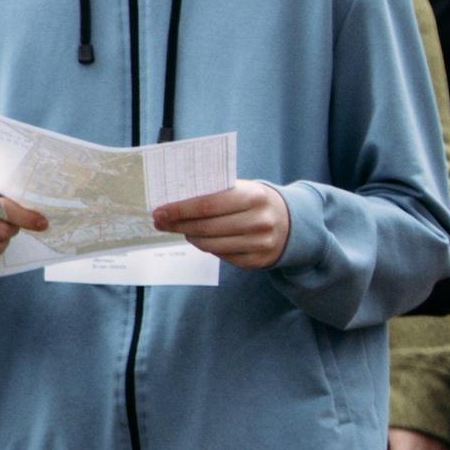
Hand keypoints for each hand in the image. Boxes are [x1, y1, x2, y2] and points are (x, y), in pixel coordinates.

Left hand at [155, 182, 290, 269]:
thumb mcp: (241, 188)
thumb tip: (173, 201)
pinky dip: (206, 247)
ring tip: (180, 229)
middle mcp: (260, 221)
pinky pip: (220, 255)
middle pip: (206, 227)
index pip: (207, 205)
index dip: (179, 210)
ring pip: (210, 245)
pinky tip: (200, 238)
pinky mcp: (257, 261)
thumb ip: (213, 192)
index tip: (159, 211)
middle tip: (160, 222)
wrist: (290, 222)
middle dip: (178, 225)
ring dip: (189, 237)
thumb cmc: (253, 201)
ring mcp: (260, 244)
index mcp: (253, 196)